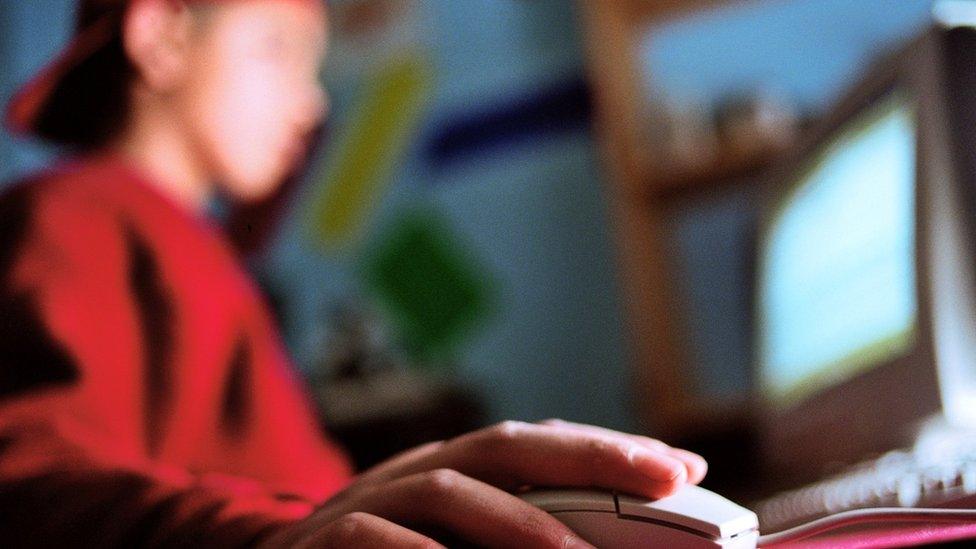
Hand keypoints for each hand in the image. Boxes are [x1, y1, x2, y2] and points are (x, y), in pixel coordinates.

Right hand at [262, 419, 707, 547]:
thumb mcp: (453, 545)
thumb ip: (515, 534)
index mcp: (450, 471)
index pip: (536, 445)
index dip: (608, 450)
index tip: (682, 468)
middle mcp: (413, 472)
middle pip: (504, 447)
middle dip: (589, 458)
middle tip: (664, 480)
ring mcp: (366, 502)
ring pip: (448, 491)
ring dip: (520, 523)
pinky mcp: (324, 543)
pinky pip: (373, 541)